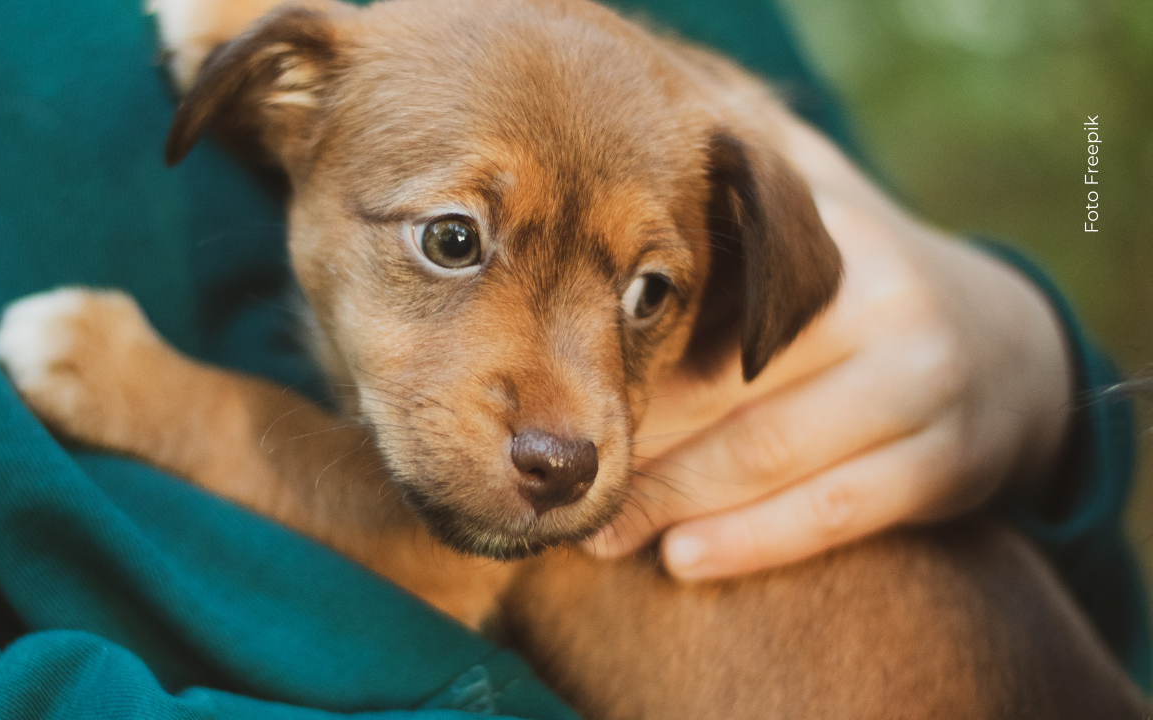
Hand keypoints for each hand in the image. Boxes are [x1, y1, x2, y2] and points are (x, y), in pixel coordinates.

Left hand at [588, 187, 1073, 580]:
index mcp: (830, 242)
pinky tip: (681, 560)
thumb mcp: (819, 225)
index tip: (559, 394)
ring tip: (601, 533)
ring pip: (772, 455)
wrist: (1010, 349)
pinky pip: (833, 513)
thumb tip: (623, 182)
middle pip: (729, 385)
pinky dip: (751, 542)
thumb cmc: (863, 290)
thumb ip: (739, 200)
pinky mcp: (947, 465)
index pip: (708, 301)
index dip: (628, 356)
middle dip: (638, 440)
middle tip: (565, 479)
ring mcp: (923, 387)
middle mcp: (884, 305)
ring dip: (675, 501)